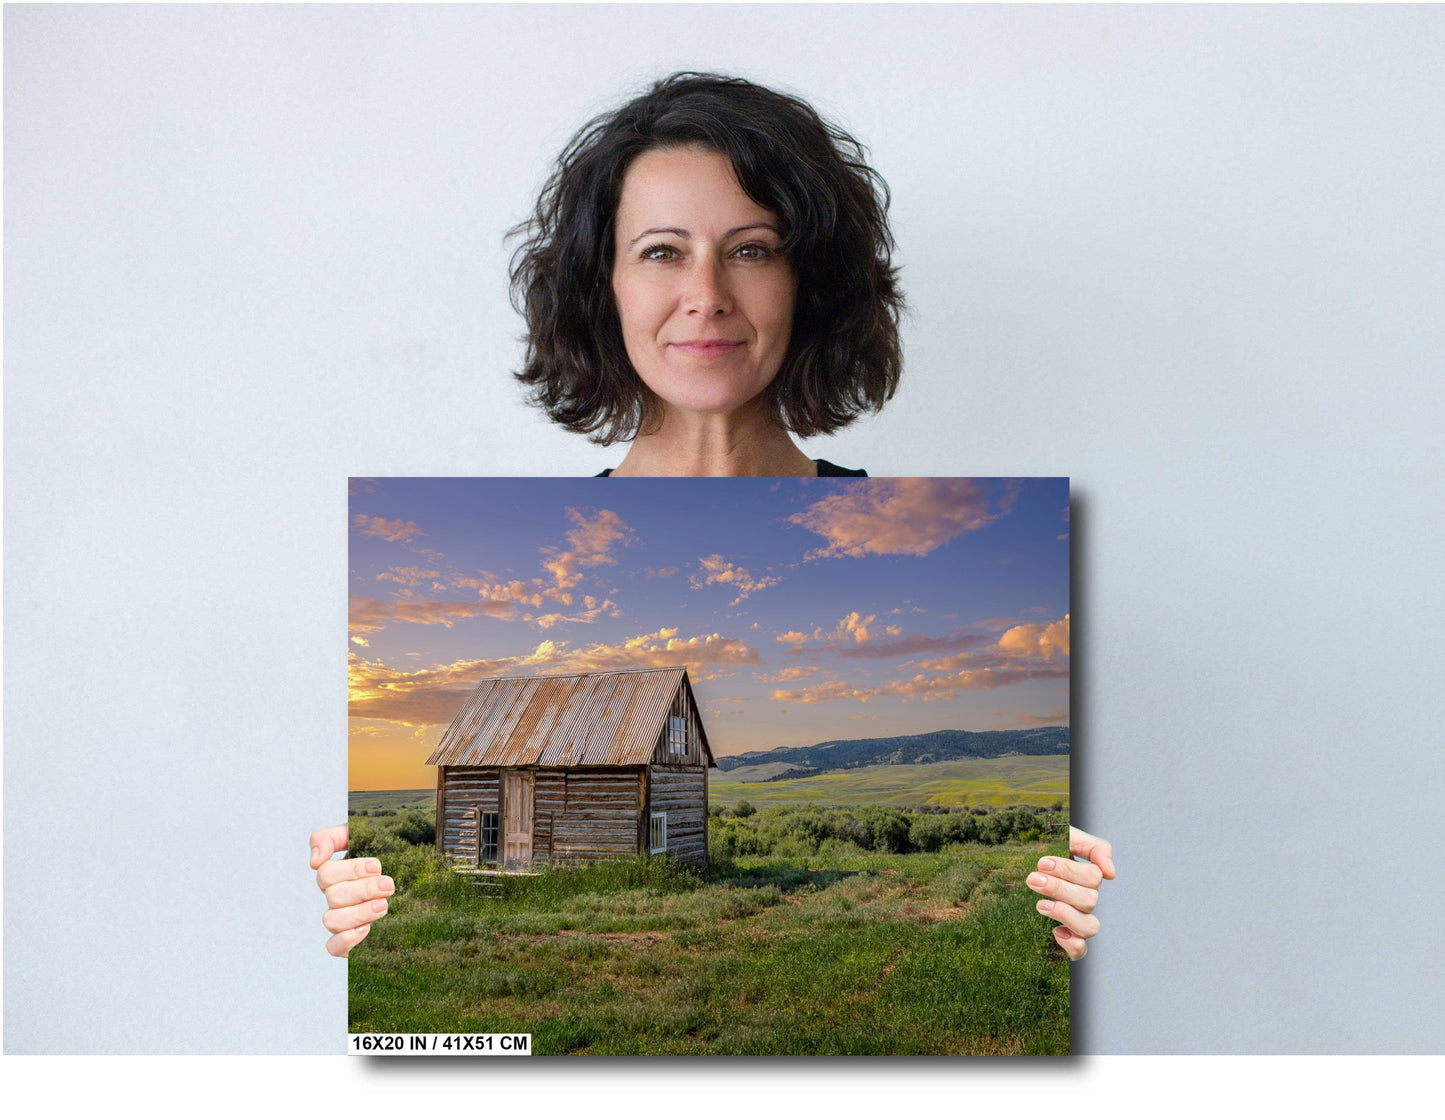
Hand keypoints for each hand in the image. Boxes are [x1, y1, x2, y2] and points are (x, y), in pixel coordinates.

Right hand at [310, 825, 395, 957]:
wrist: (419, 883)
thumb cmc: (389, 855)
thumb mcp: (364, 836)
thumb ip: (332, 837)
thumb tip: (314, 861)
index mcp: (337, 875)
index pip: (326, 873)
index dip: (351, 870)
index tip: (377, 866)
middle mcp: (337, 898)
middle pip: (333, 896)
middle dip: (363, 889)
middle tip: (388, 885)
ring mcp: (342, 920)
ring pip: (331, 920)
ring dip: (359, 912)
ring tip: (384, 905)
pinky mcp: (350, 942)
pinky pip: (333, 947)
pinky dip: (346, 939)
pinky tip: (366, 929)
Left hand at [1027, 826, 1114, 960]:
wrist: (1024, 858)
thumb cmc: (1048, 848)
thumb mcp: (1069, 837)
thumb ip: (1095, 847)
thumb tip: (1111, 874)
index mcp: (1088, 877)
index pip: (1093, 878)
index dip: (1068, 871)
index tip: (1042, 863)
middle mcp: (1086, 900)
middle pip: (1089, 901)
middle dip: (1059, 889)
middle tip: (1033, 878)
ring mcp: (1077, 919)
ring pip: (1090, 927)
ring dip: (1065, 914)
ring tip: (1040, 904)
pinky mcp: (1066, 936)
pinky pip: (1080, 951)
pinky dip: (1072, 945)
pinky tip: (1055, 931)